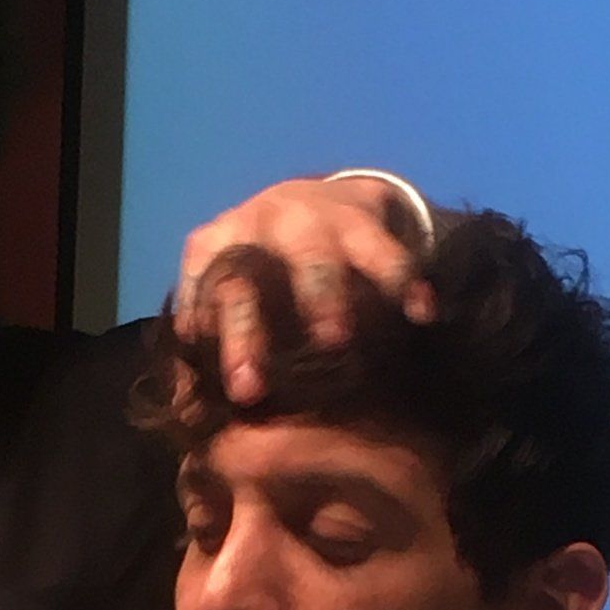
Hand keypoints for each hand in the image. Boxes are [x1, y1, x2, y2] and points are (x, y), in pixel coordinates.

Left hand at [175, 175, 436, 404]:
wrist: (330, 199)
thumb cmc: (271, 268)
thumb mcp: (236, 291)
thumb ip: (211, 341)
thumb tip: (188, 410)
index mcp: (217, 245)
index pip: (201, 293)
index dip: (202, 341)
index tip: (211, 388)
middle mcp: (257, 223)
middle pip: (246, 280)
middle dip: (247, 336)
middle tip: (251, 390)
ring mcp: (311, 215)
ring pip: (316, 259)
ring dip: (324, 301)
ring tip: (336, 344)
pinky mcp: (362, 215)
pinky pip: (384, 249)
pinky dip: (402, 281)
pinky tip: (421, 314)